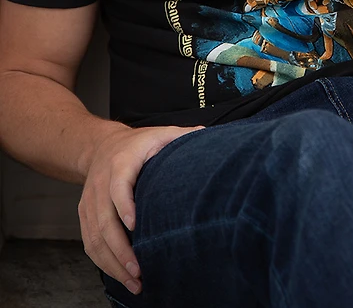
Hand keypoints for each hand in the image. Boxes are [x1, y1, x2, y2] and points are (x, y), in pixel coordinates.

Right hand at [78, 123, 204, 293]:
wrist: (99, 145)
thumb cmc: (137, 143)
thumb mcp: (159, 133)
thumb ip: (181, 134)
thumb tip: (206, 134)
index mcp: (120, 163)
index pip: (118, 186)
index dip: (124, 206)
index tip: (135, 226)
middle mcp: (100, 184)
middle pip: (104, 221)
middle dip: (120, 250)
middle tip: (139, 270)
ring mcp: (90, 201)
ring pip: (94, 237)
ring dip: (112, 263)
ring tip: (134, 282)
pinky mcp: (85, 215)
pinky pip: (89, 242)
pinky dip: (103, 262)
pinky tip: (120, 275)